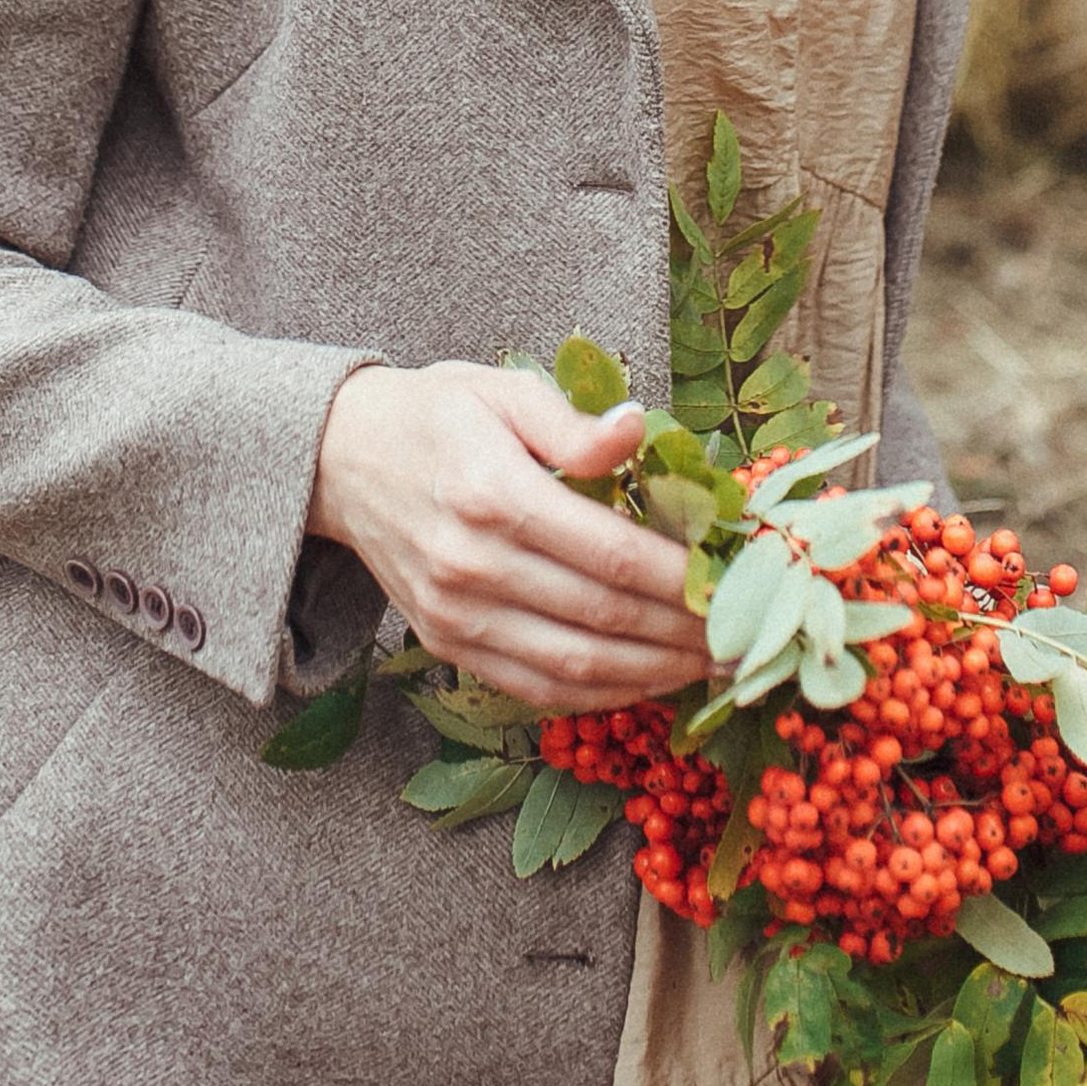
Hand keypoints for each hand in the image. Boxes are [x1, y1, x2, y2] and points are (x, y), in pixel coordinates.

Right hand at [310, 362, 703, 712]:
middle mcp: (472, 563)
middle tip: (745, 635)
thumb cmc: (436, 415)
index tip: (739, 582)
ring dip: (653, 675)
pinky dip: (600, 693)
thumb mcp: (504, 391)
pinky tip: (647, 680)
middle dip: (685, 634)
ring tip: (711, 666)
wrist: (340, 459)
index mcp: (493, 493)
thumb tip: (641, 429)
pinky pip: (536, 688)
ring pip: (575, 667)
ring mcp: (456, 614)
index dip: (684, 580)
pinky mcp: (447, 644)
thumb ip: (575, 423)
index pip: (612, 554)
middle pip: (603, 617)